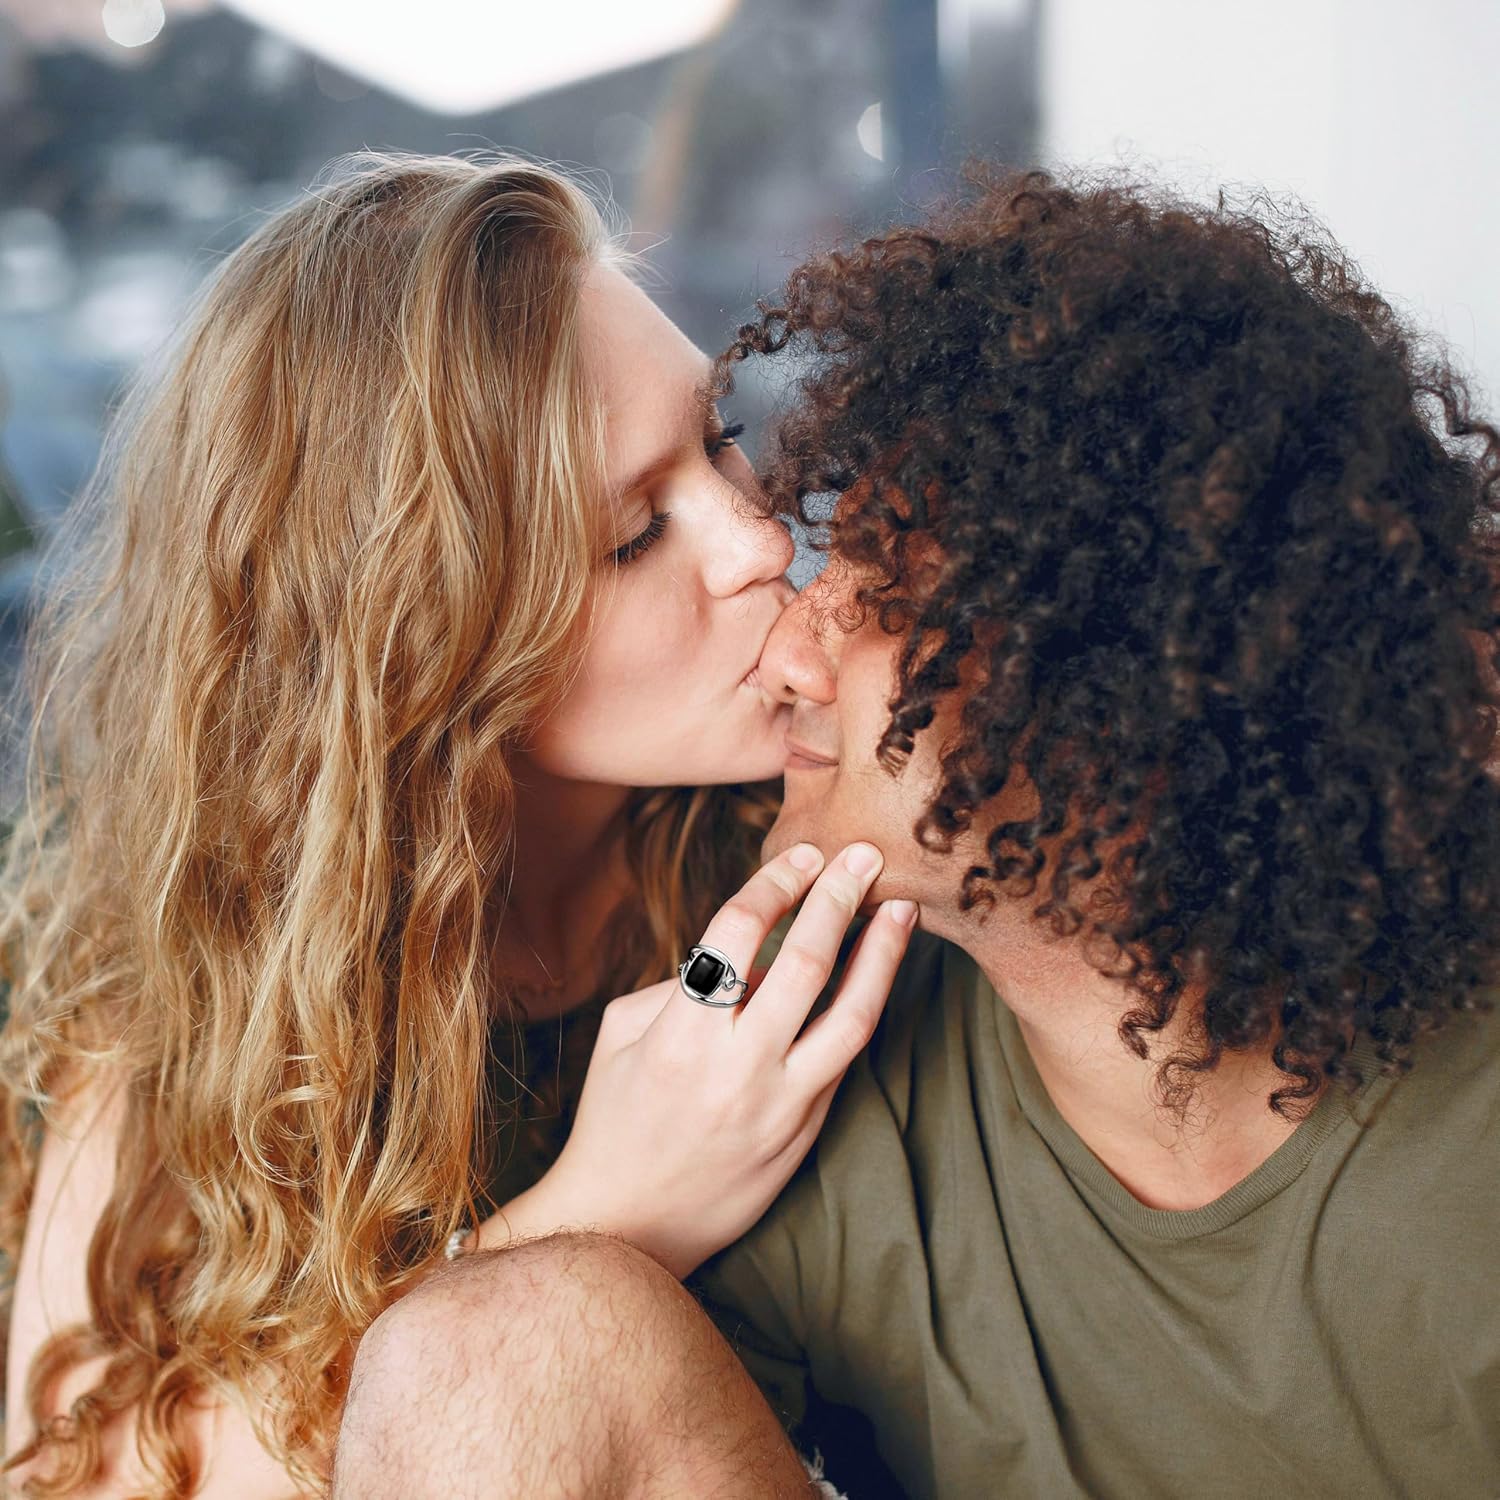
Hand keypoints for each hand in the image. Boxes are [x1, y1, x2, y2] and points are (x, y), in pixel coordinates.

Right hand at [490, 842, 916, 1277]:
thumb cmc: (615, 1118)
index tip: (804, 855)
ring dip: (883, 955)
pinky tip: (877, 974)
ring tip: (902, 910)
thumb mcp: (621, 1036)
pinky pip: (844, 1060)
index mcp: (680, 1034)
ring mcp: (780, 1106)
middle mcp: (736, 1068)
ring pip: (851, 1016)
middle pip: (805, 963)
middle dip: (839, 898)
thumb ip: (679, 984)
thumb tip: (744, 952)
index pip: (737, 933)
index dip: (776, 883)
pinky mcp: (806, 1134)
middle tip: (865, 856)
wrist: (628, 1227)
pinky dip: (862, 1008)